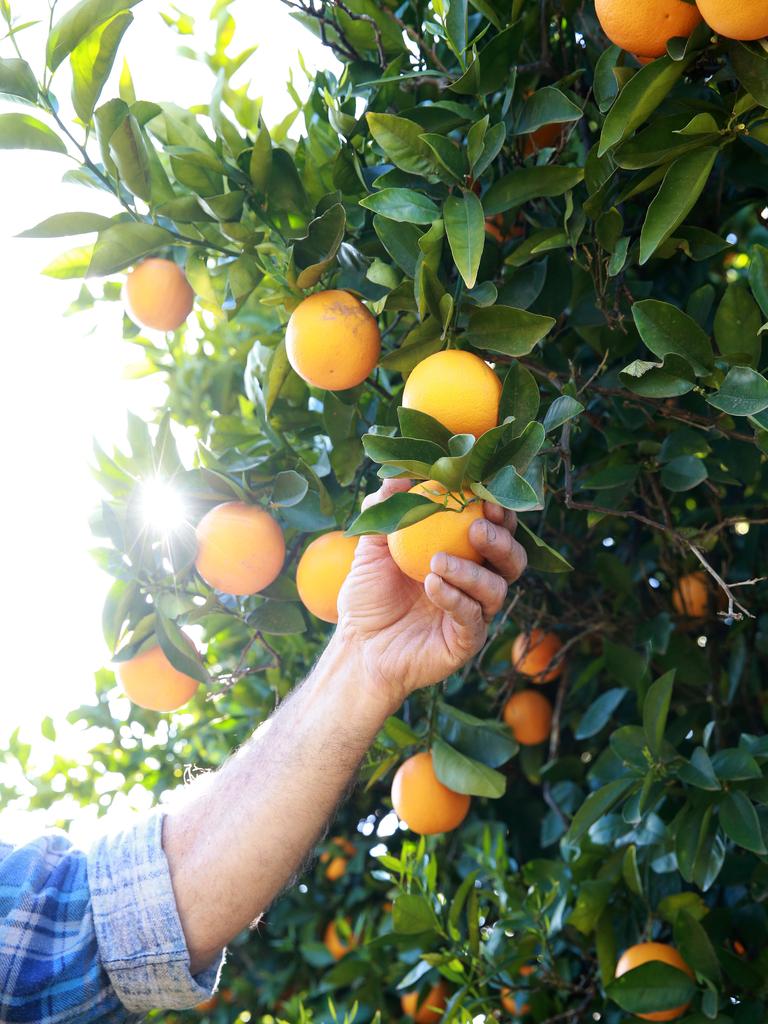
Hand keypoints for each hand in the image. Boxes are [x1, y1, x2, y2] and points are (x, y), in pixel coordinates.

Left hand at [336, 479, 526, 710]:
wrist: (357, 646)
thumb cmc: (368, 595)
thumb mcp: (371, 547)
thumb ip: (385, 510)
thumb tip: (397, 473)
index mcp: (462, 555)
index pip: (493, 528)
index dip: (498, 511)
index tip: (486, 494)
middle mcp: (476, 582)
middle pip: (512, 558)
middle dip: (502, 539)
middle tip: (476, 527)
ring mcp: (474, 612)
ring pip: (497, 588)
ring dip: (472, 571)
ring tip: (438, 561)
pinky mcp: (466, 640)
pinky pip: (472, 617)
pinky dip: (455, 598)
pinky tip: (433, 586)